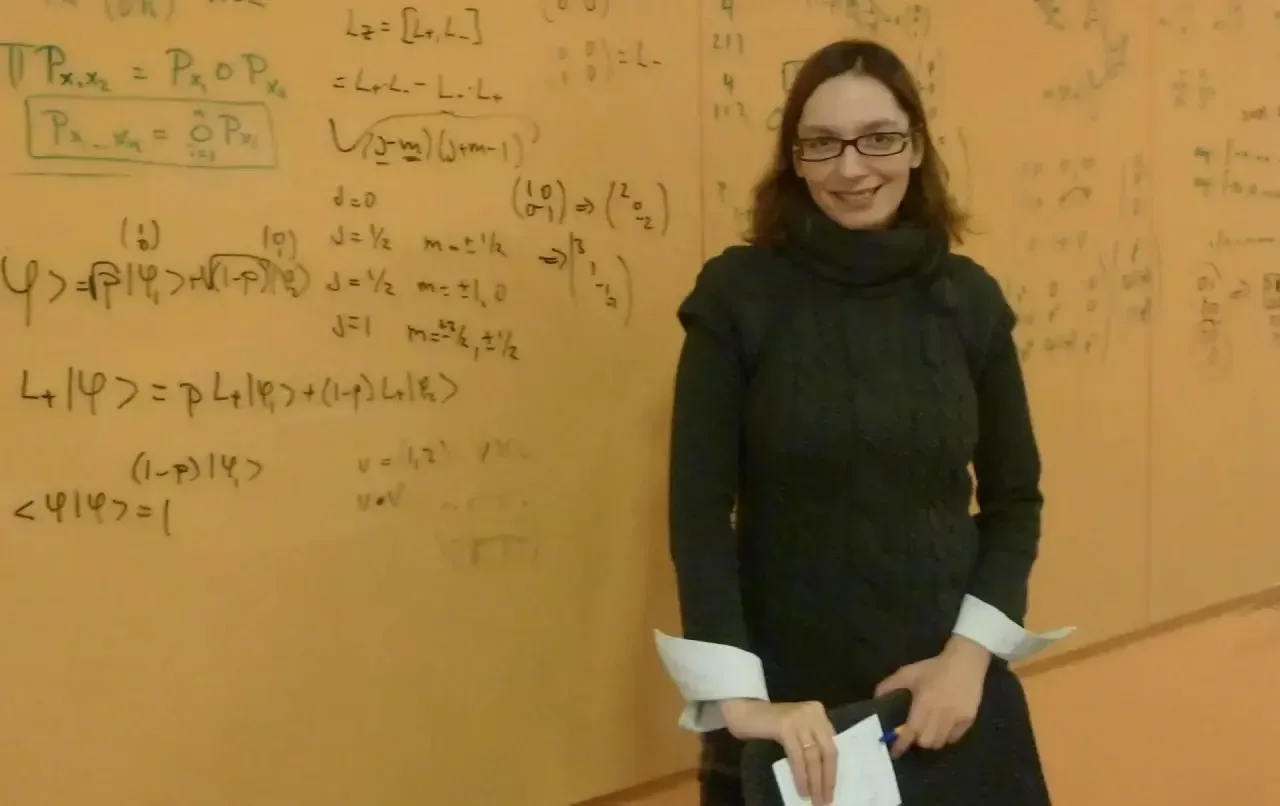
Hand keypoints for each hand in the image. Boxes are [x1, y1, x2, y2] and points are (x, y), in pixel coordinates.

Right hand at [719, 698, 837, 805]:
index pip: (832, 745)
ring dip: (815, 781)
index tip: (831, 790)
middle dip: (827, 778)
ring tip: (815, 799)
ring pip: (813, 756)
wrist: (742, 710)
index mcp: (817, 712)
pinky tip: (801, 789)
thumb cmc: (768, 723)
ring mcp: (799, 719)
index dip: (833, 770)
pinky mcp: (785, 726)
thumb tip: (823, 774)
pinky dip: (801, 775)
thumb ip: (810, 741)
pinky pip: (798, 757)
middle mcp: (812, 713)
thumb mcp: (796, 728)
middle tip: (826, 799)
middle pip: (827, 751)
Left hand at [873, 637, 989, 757]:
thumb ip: (890, 685)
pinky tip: (943, 728)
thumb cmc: (934, 668)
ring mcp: (956, 718)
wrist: (965, 662)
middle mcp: (940, 713)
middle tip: (914, 734)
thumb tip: (876, 698)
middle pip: (926, 741)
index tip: (895, 752)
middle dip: (917, 741)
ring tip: (928, 731)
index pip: (911, 730)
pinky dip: (947, 737)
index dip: (902, 744)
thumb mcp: (909, 672)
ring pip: (940, 742)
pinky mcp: (969, 719)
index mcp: (924, 702)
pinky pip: (955, 738)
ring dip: (932, 740)